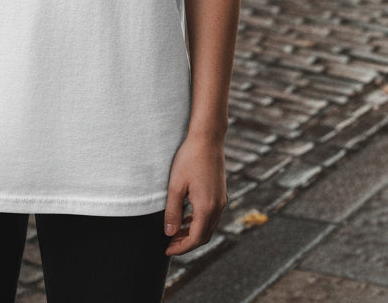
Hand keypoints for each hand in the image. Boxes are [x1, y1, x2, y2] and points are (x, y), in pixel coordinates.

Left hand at [163, 132, 226, 256]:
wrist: (208, 138)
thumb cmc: (189, 158)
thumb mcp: (175, 185)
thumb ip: (172, 211)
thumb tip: (168, 233)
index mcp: (206, 207)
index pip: (195, 239)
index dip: (181, 248)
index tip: (167, 250)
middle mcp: (218, 207)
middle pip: (204, 236)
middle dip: (186, 243)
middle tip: (169, 243)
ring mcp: (221, 200)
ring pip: (208, 227)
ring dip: (193, 233)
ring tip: (175, 233)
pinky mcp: (220, 193)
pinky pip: (211, 216)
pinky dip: (199, 222)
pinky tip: (187, 218)